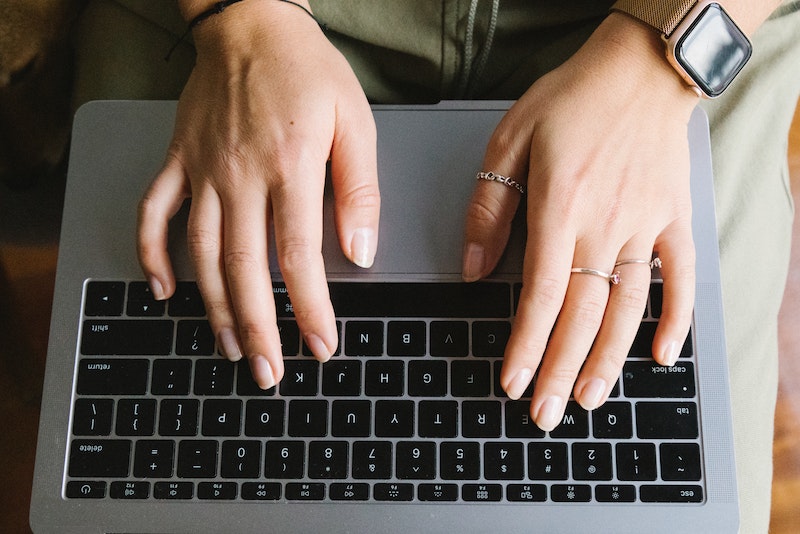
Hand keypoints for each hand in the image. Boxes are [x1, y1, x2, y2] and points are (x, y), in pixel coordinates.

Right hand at [137, 1, 379, 388]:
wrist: (251, 22)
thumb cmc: (307, 70)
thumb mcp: (355, 122)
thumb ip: (360, 190)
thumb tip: (362, 251)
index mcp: (290, 166)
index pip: (300, 257)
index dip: (310, 309)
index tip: (320, 346)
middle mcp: (240, 175)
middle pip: (246, 268)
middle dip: (258, 327)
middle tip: (270, 372)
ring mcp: (202, 170)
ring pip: (202, 253)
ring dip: (215, 308)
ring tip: (232, 347)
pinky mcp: (178, 161)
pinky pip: (155, 213)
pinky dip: (152, 255)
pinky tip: (164, 290)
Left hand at [462, 13, 698, 430]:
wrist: (639, 70)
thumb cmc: (572, 99)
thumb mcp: (510, 141)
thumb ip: (489, 208)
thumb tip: (472, 269)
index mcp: (559, 209)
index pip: (539, 296)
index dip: (523, 345)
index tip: (511, 382)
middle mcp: (603, 226)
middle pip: (580, 315)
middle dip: (557, 369)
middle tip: (543, 414)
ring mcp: (644, 227)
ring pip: (626, 309)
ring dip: (607, 359)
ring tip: (587, 399)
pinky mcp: (673, 221)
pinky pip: (680, 278)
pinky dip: (675, 319)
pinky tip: (663, 356)